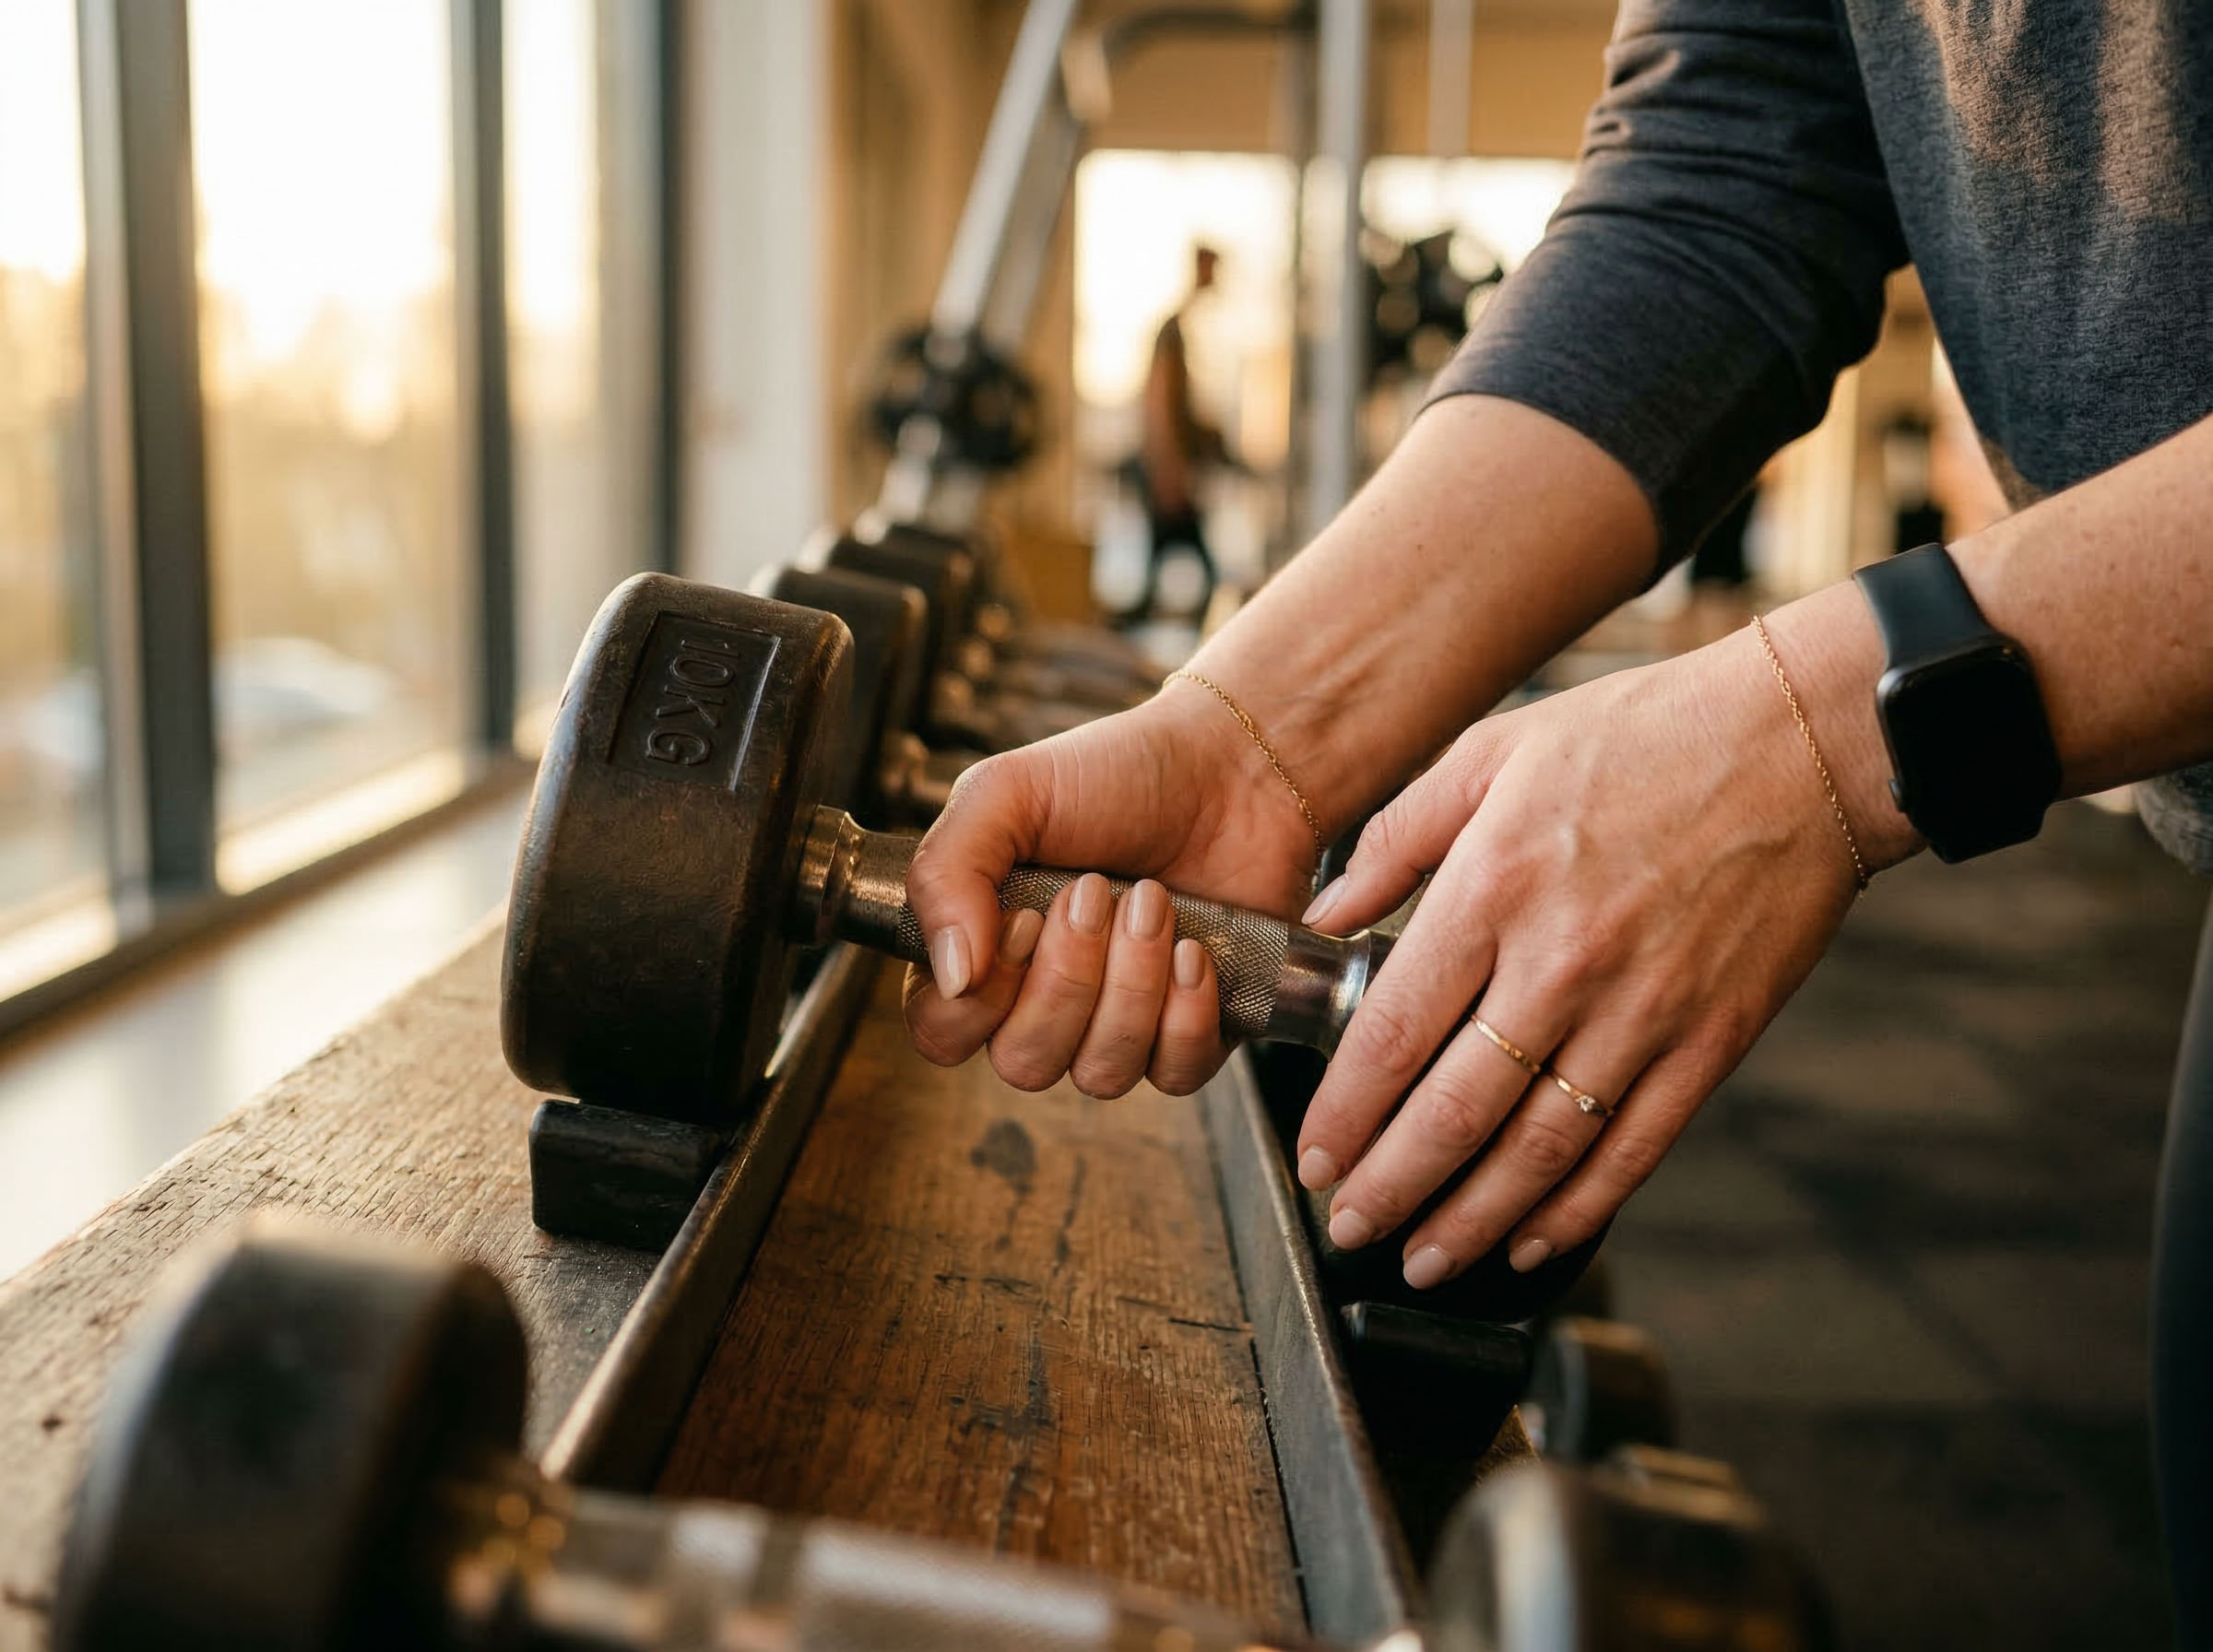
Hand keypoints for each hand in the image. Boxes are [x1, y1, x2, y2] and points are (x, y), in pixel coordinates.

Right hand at [903, 683, 1319, 1095]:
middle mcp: (1044, 1001)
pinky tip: (1193, 949)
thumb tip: (950, 977)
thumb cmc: (1115, 775)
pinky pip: (1175, 1074)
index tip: (1025, 919)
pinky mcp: (1191, 1032)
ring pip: (1102, 1072)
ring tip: (1154, 900)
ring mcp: (1118, 1023)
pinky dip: (1186, 1012)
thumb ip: (945, 873)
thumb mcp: (1005, 795)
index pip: (942, 1032)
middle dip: (1068, 976)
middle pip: (1024, 1062)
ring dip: (1131, 983)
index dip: (982, 997)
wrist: (1230, 766)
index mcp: (983, 950)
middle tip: (1098, 891)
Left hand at [1295, 614, 1905, 1289]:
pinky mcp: (1712, 1042)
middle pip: (1454, 1112)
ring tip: (1422, 1259)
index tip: (1315, 1158)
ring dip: (1470, 1220)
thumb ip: (1396, 838)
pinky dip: (1577, 1211)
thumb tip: (1323, 919)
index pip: (1394, 1033)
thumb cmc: (1644, 735)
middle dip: (1389, 1188)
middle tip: (1349, 1228)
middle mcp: (1563, 963)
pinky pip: (1631, 1151)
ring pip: (1538, 1151)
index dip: (1345, 1113)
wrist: (1804, 742)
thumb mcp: (1494, 752)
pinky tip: (1530, 1244)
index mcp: (1495, 887)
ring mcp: (1644, 1012)